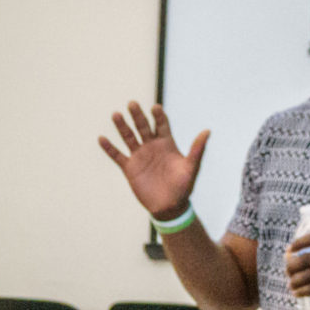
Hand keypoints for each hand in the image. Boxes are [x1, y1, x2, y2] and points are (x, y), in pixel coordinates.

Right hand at [98, 102, 210, 220]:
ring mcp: (139, 156)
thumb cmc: (183, 187)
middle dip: (138, 115)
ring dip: (122, 126)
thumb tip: (207, 131)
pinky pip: (117, 156)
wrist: (169, 206)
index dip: (158, 116)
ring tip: (116, 115)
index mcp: (167, 144)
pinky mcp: (129, 168)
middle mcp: (151, 146)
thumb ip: (197, 149)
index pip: (161, 124)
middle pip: (143, 126)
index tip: (155, 108)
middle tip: (132, 104)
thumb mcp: (191, 167)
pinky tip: (101, 139)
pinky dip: (109, 148)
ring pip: (129, 137)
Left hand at [284, 231, 309, 300]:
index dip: (299, 242)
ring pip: (309, 275)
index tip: (288, 250)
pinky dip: (302, 291)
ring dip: (295, 281)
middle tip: (287, 271)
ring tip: (290, 284)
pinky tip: (297, 293)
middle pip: (308, 259)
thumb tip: (291, 256)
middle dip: (292, 266)